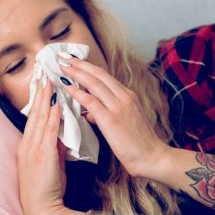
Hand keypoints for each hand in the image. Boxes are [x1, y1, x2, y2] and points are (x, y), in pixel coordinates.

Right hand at [17, 78, 68, 214]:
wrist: (41, 210)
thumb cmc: (45, 188)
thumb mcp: (50, 163)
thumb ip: (54, 145)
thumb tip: (62, 131)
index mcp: (28, 145)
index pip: (33, 117)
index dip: (37, 99)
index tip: (42, 82)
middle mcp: (28, 144)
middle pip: (34, 113)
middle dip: (39, 92)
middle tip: (43, 72)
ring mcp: (33, 149)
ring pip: (39, 118)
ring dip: (44, 98)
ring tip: (49, 80)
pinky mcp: (42, 156)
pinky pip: (48, 132)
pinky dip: (52, 117)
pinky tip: (55, 104)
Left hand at [60, 57, 170, 178]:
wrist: (152, 157)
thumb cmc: (139, 143)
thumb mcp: (125, 122)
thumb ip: (107, 114)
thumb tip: (91, 113)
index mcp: (128, 95)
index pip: (105, 76)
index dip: (88, 67)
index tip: (74, 60)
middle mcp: (124, 96)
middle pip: (98, 74)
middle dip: (79, 64)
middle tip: (64, 57)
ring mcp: (118, 106)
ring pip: (93, 83)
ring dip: (76, 73)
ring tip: (62, 67)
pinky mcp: (111, 119)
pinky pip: (90, 102)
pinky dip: (77, 93)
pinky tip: (67, 87)